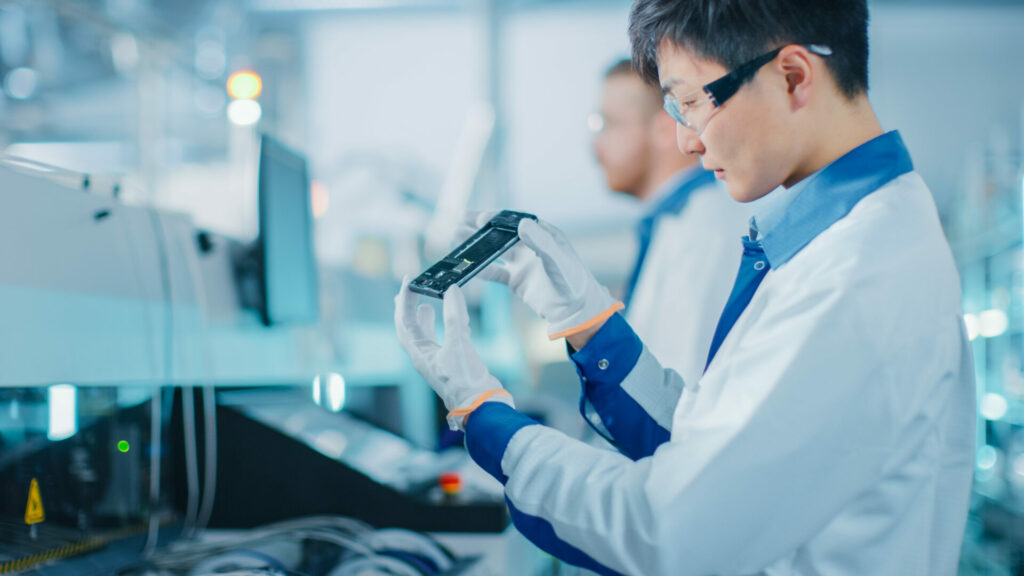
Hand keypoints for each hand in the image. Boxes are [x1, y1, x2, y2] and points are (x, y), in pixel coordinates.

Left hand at [395, 277, 513, 429]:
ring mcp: (439, 361)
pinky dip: (448, 327)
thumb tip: (451, 290)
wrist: (481, 405)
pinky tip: (456, 320)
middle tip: (408, 293)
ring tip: (426, 304)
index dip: (405, 300)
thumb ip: (454, 316)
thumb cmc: (466, 380)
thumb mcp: (459, 344)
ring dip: (425, 319)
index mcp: (419, 354)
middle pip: (410, 329)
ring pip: (427, 335)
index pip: (404, 322)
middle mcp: (425, 357)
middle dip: (408, 310)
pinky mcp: (453, 363)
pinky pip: (445, 340)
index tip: (408, 281)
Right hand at [457, 212, 621, 340]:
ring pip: (494, 251)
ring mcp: (522, 263)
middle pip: (500, 234)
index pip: (514, 221)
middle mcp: (530, 246)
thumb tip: (521, 222)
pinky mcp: (517, 280)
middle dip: (480, 228)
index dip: (496, 218)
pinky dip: (482, 269)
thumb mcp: (558, 260)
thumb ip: (540, 242)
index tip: (479, 218)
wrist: (577, 310)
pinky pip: (495, 272)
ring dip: (477, 246)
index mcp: (543, 234)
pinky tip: (468, 267)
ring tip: (456, 239)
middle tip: (459, 219)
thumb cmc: (574, 282)